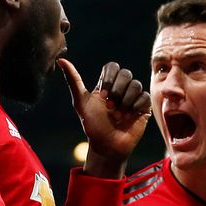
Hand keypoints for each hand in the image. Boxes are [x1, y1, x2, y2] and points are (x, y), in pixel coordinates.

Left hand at [58, 59, 150, 178]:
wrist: (107, 146)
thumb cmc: (93, 125)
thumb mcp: (81, 103)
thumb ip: (73, 81)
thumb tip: (60, 60)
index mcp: (107, 84)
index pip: (112, 67)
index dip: (108, 79)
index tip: (102, 96)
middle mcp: (121, 88)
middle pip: (125, 74)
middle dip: (116, 91)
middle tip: (110, 108)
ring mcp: (133, 97)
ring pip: (135, 85)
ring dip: (125, 102)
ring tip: (118, 116)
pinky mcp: (143, 107)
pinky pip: (144, 97)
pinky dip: (135, 107)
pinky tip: (129, 117)